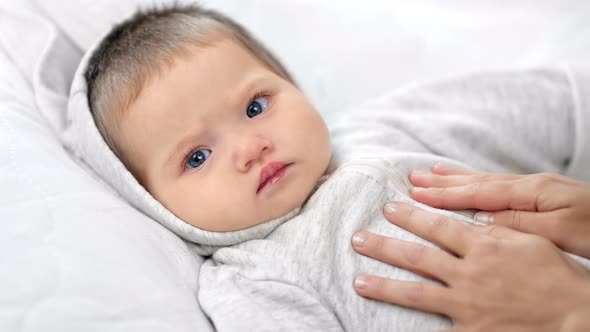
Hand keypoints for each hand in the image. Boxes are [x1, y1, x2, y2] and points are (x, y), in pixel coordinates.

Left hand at [352, 202, 589, 331]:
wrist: (574, 314)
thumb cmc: (554, 273)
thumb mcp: (526, 239)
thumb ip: (492, 229)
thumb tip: (466, 218)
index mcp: (483, 246)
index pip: (437, 226)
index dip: (410, 216)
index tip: (388, 208)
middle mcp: (469, 273)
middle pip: (416, 257)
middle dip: (383, 247)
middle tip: (358, 239)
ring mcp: (467, 304)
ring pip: (416, 293)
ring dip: (384, 286)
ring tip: (358, 282)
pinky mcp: (471, 331)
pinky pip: (436, 331)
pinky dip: (413, 329)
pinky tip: (389, 328)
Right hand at [409, 164, 589, 257]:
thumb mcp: (563, 233)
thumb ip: (521, 224)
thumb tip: (482, 220)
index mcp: (533, 192)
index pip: (479, 192)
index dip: (446, 194)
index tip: (417, 194)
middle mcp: (531, 185)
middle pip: (478, 181)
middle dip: (443, 181)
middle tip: (413, 178)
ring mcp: (537, 188)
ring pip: (486, 180)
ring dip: (456, 178)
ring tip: (431, 172)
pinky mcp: (542, 195)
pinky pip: (500, 184)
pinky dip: (477, 181)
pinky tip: (470, 180)